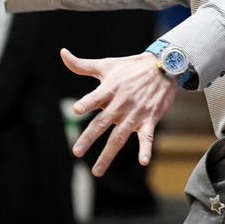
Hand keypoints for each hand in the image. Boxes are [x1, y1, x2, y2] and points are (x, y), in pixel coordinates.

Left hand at [62, 49, 177, 176]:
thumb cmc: (130, 67)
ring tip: (97, 170)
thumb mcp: (105, 64)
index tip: (77, 110)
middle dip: (89, 138)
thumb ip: (81, 64)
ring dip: (108, 154)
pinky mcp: (149, 119)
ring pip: (119, 136)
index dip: (86, 103)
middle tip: (77, 152)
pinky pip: (146, 136)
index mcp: (109, 89)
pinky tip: (143, 162)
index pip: (95, 98)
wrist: (162, 67)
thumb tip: (62, 53)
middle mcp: (120, 103)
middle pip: (102, 123)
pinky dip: (145, 149)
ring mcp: (135, 113)